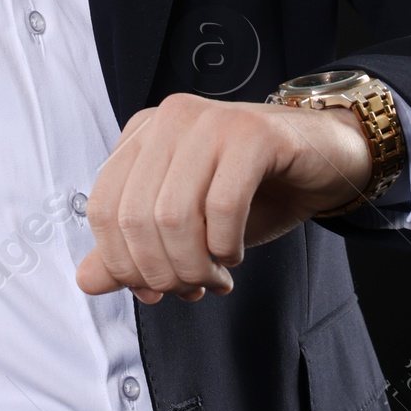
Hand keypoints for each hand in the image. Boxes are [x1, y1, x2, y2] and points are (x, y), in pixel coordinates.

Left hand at [74, 95, 371, 303]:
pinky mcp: (253, 134)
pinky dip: (226, 245)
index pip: (104, 209)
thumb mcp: (185, 224)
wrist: (323, 158)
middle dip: (162, 271)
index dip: (123, 263)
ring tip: (216, 277)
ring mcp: (210, 121)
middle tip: (192, 288)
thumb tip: (87, 281)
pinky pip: (223, 206)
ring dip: (195, 265)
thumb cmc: (251, 189)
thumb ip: (133, 249)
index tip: (152, 290)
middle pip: (136, 217)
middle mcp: (169, 120)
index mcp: (142, 135)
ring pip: (174, 215)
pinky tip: (235, 253)